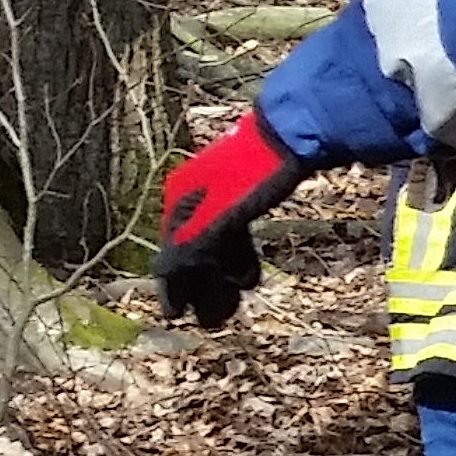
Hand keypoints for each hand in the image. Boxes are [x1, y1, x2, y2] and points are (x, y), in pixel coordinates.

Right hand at [152, 114, 316, 326]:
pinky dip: (236, 256)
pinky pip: (232, 232)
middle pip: (191, 251)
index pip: (170, 254)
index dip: (173, 288)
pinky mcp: (244, 192)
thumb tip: (164, 277)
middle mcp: (192, 196)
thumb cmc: (253, 177)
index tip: (175, 316)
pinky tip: (247, 276)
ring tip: (234, 299)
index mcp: (179, 200)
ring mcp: (217, 193)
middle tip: (213, 320)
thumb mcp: (221, 217)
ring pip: (214, 243)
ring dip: (221, 275)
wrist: (291, 136)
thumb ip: (194, 247)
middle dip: (202, 286)